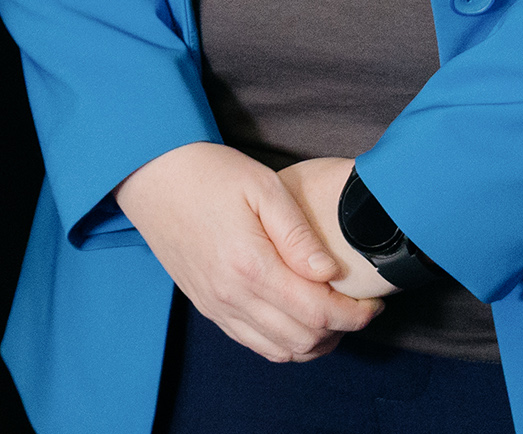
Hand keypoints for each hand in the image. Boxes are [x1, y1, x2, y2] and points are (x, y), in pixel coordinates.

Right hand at [114, 141, 383, 361]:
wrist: (150, 175)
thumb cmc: (208, 173)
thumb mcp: (262, 187)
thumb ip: (298, 233)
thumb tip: (328, 272)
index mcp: (249, 265)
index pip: (317, 313)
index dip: (355, 315)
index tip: (373, 303)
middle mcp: (231, 295)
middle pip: (303, 340)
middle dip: (341, 330)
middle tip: (357, 307)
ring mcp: (216, 305)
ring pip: (280, 350)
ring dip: (315, 342)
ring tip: (332, 316)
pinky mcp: (207, 306)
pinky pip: (254, 344)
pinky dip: (284, 342)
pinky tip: (297, 318)